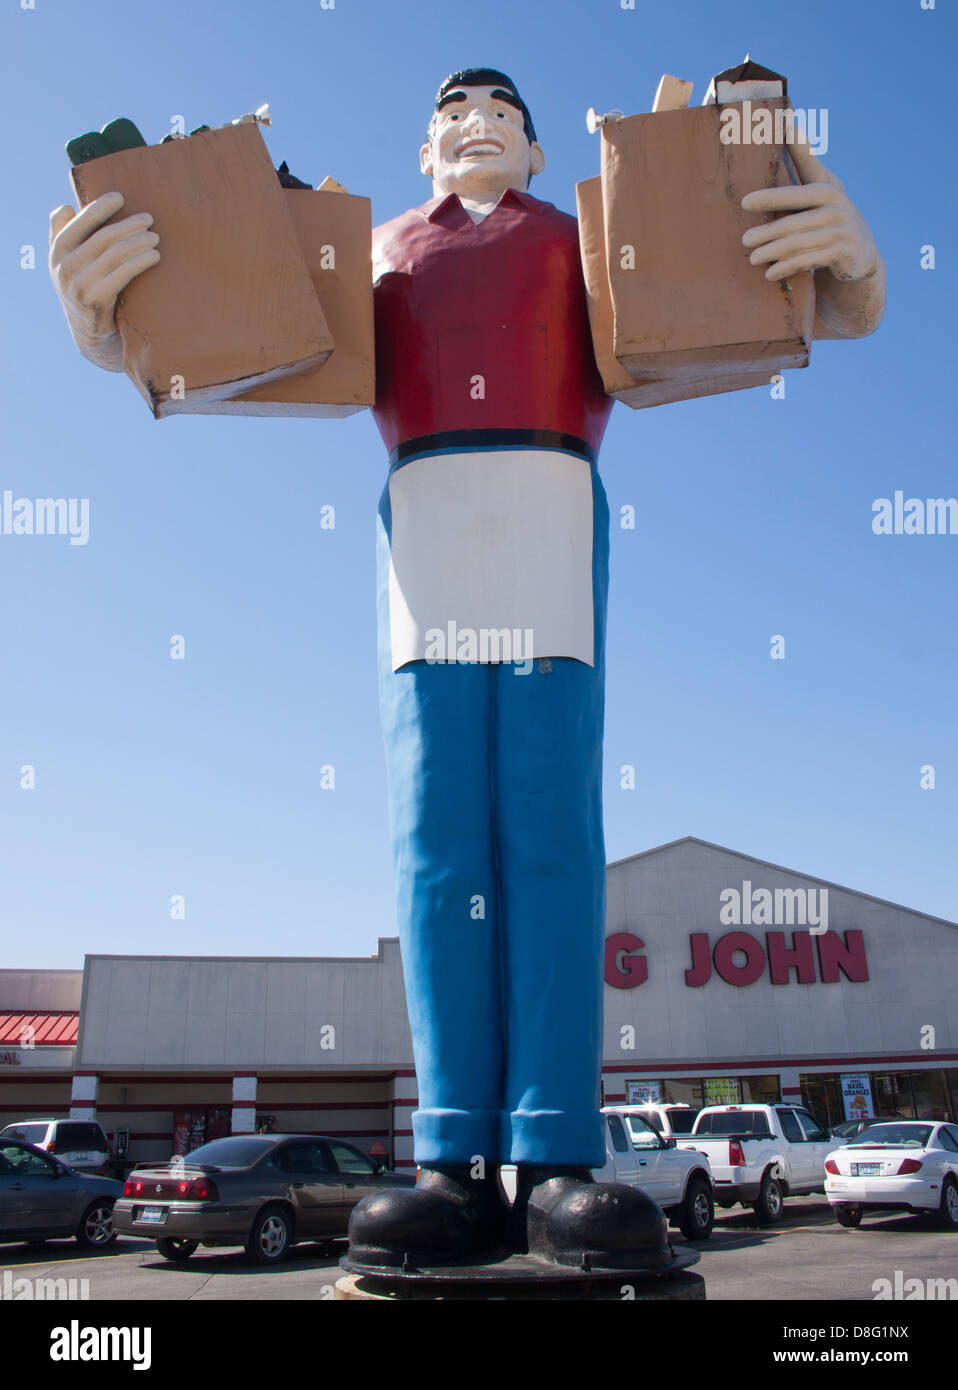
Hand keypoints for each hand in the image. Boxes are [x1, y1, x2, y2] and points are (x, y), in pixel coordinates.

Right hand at [49, 191, 160, 363]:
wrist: (90, 331)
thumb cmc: (84, 287)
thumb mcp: (68, 262)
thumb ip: (63, 234)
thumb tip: (64, 207)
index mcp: (57, 251)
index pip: (79, 223)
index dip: (100, 207)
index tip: (120, 196)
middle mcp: (64, 267)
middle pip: (102, 238)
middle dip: (128, 225)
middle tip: (149, 218)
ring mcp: (79, 285)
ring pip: (114, 254)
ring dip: (138, 242)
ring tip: (155, 237)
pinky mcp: (96, 300)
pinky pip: (122, 274)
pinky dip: (141, 261)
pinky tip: (155, 256)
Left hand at [739, 115, 879, 283]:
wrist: (861, 252)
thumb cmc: (831, 213)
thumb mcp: (822, 185)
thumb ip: (805, 159)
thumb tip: (790, 123)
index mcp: (826, 190)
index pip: (794, 194)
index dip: (770, 197)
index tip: (744, 202)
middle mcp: (836, 209)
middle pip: (794, 222)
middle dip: (767, 232)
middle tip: (744, 240)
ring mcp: (841, 232)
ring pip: (799, 243)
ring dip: (773, 252)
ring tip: (752, 259)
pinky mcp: (843, 253)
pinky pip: (809, 261)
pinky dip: (788, 267)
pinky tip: (770, 273)